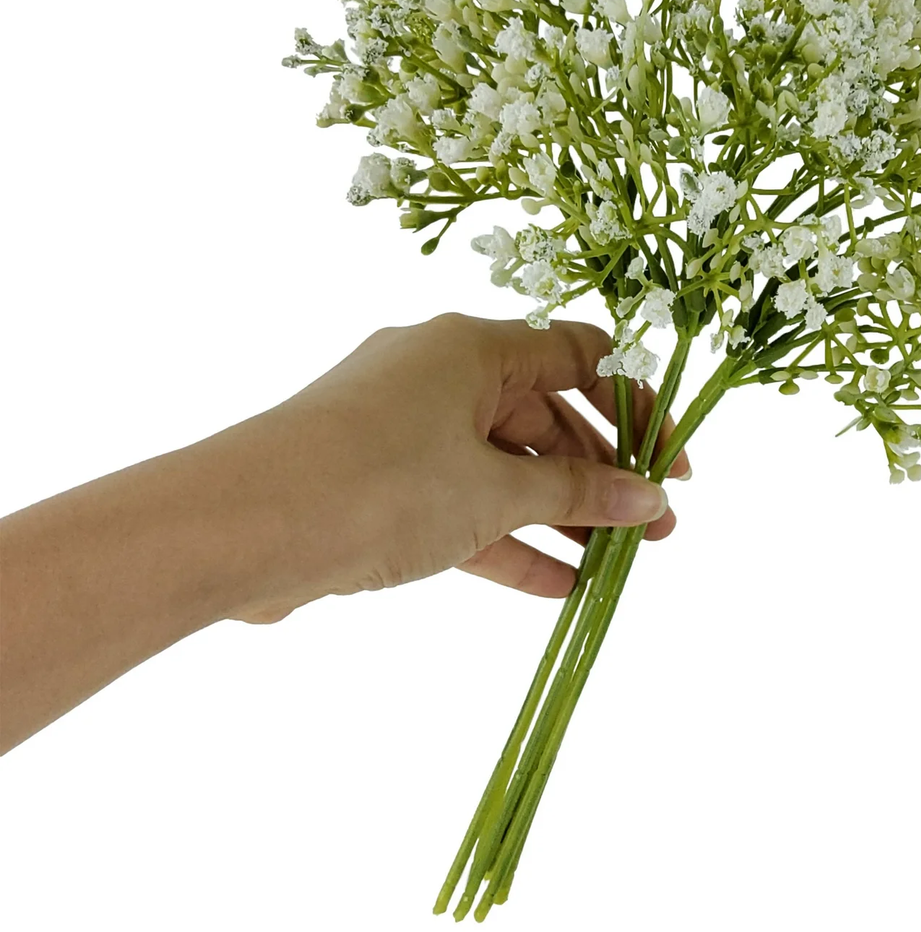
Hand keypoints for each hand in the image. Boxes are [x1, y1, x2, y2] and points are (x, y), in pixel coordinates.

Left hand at [226, 313, 687, 622]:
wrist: (237, 529)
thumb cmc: (376, 483)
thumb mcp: (495, 490)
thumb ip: (579, 494)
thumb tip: (651, 500)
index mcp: (473, 346)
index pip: (581, 357)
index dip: (637, 408)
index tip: (673, 466)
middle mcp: (440, 375)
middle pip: (546, 416)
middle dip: (604, 475)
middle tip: (656, 530)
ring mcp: (406, 429)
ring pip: (504, 466)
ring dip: (560, 514)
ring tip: (616, 565)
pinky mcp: (379, 482)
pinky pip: (462, 503)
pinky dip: (506, 538)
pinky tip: (556, 585)